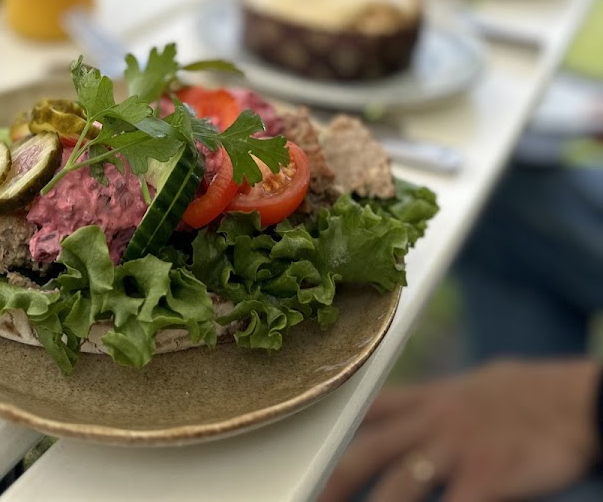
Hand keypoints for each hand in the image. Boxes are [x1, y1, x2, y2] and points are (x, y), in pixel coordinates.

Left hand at [320, 359, 600, 501]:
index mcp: (428, 400)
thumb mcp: (469, 391)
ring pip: (398, 485)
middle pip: (366, 451)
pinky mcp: (486, 476)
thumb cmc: (526, 399)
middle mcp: (433, 422)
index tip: (307, 449)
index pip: (367, 410)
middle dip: (334, 479)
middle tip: (311, 498)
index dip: (334, 431)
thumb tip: (403, 417)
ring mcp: (457, 449)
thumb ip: (431, 407)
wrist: (577, 401)